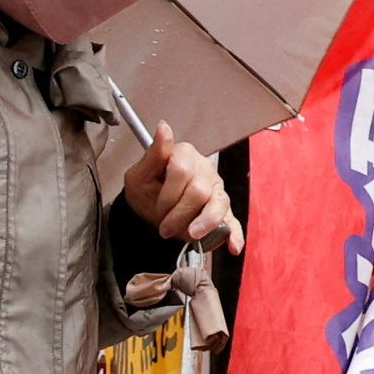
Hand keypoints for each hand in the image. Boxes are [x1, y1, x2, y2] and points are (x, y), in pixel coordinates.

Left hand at [124, 129, 239, 252]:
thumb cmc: (145, 192)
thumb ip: (153, 154)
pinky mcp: (223, 210)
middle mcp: (204, 169)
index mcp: (184, 154)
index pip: (182, 171)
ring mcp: (216, 189)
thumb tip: (163, 127)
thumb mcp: (139, 175)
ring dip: (204, 223)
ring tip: (191, 235)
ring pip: (218, 203)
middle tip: (165, 228)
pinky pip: (233, 220)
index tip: (158, 210)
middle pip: (200, 191)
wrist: (148, 214)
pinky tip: (233, 246)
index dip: (169, 195)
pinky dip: (235, 234)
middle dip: (180, 213)